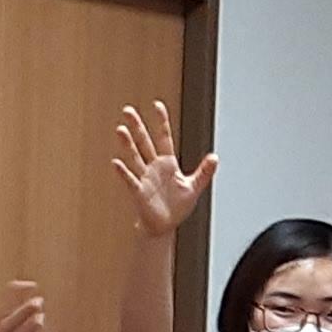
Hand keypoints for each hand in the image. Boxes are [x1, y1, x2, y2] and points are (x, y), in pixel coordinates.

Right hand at [108, 99, 214, 239]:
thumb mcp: (194, 187)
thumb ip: (204, 172)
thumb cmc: (177, 207)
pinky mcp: (139, 192)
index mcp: (168, 163)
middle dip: (137, 127)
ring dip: (127, 144)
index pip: (164, 137)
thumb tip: (215, 157)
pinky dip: (124, 172)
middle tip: (128, 110)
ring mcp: (144, 178)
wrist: (165, 226)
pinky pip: (130, 180)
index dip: (161, 122)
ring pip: (135, 157)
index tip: (157, 105)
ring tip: (120, 129)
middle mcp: (154, 167)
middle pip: (144, 142)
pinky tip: (116, 162)